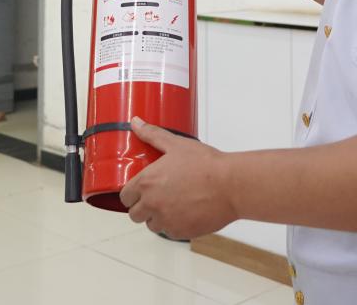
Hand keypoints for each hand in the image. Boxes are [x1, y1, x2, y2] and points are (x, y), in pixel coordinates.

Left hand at [118, 117, 237, 239]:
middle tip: (155, 197)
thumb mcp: (176, 144)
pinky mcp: (181, 232)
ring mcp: (166, 220)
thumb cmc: (206, 164)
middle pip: (134, 214)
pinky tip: (184, 212)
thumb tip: (136, 123)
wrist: (231, 185)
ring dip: (157, 217)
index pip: (125, 196)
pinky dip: (174, 225)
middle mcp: (152, 204)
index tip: (139, 190)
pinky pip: (169, 233)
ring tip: (171, 205)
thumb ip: (152, 134)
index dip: (132, 193)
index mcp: (147, 183)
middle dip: (142, 207)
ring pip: (152, 225)